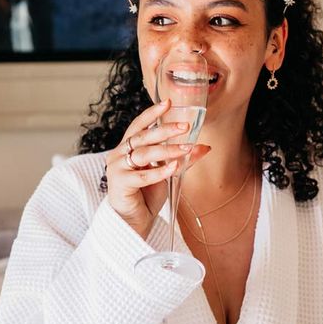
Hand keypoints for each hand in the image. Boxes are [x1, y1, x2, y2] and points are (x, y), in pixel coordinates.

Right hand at [105, 100, 210, 239]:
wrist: (133, 221)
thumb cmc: (146, 194)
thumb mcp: (167, 172)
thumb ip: (183, 158)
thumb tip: (205, 146)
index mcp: (128, 146)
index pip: (139, 124)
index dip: (153, 113)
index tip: (168, 102)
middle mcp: (119, 153)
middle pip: (143, 136)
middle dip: (165, 130)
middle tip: (185, 126)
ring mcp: (117, 168)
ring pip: (144, 154)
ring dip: (167, 151)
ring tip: (186, 149)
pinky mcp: (119, 184)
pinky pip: (142, 175)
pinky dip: (159, 171)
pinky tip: (174, 167)